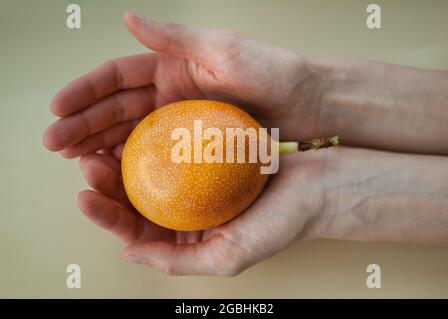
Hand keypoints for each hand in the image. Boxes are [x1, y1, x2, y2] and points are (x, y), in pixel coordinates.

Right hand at [42, 12, 319, 157]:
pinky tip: (112, 174)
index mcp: (171, 67)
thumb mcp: (223, 49)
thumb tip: (127, 19)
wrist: (307, 104)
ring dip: (99, 145)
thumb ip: (175, 38)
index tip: (58, 107)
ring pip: (130, 133)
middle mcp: (170, 93)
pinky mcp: (194, 146)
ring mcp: (180, 122)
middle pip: (116, 108)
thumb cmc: (272, 71)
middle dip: (82, 123)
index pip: (117, 77)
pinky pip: (156, 155)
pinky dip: (132, 163)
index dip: (85, 90)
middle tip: (54, 143)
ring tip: (73, 160)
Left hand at [76, 147, 328, 275]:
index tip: (86, 197)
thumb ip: (178, 262)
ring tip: (103, 146)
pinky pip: (175, 149)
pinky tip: (140, 129)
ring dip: (125, 160)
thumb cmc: (282, 224)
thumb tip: (129, 254)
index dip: (107, 217)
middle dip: (106, 185)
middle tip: (89, 165)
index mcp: (188, 240)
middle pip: (137, 200)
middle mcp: (189, 213)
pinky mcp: (208, 158)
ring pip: (151, 172)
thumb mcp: (230, 256)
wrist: (318, 188)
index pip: (138, 232)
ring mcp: (197, 184)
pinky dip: (155, 141)